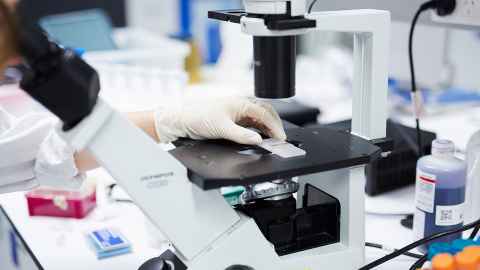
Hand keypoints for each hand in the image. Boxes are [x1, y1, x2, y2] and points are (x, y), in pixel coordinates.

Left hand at [154, 96, 286, 144]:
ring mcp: (237, 112)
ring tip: (273, 139)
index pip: (265, 114)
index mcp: (241, 103)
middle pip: (265, 114)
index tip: (281, 138)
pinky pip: (250, 124)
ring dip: (267, 128)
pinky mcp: (232, 120)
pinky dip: (258, 131)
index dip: (275, 127)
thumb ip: (241, 135)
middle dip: (275, 125)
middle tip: (281, 138)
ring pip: (258, 119)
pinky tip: (259, 138)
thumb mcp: (222, 128)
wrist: (183, 120)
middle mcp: (241, 106)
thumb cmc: (198, 117)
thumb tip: (257, 140)